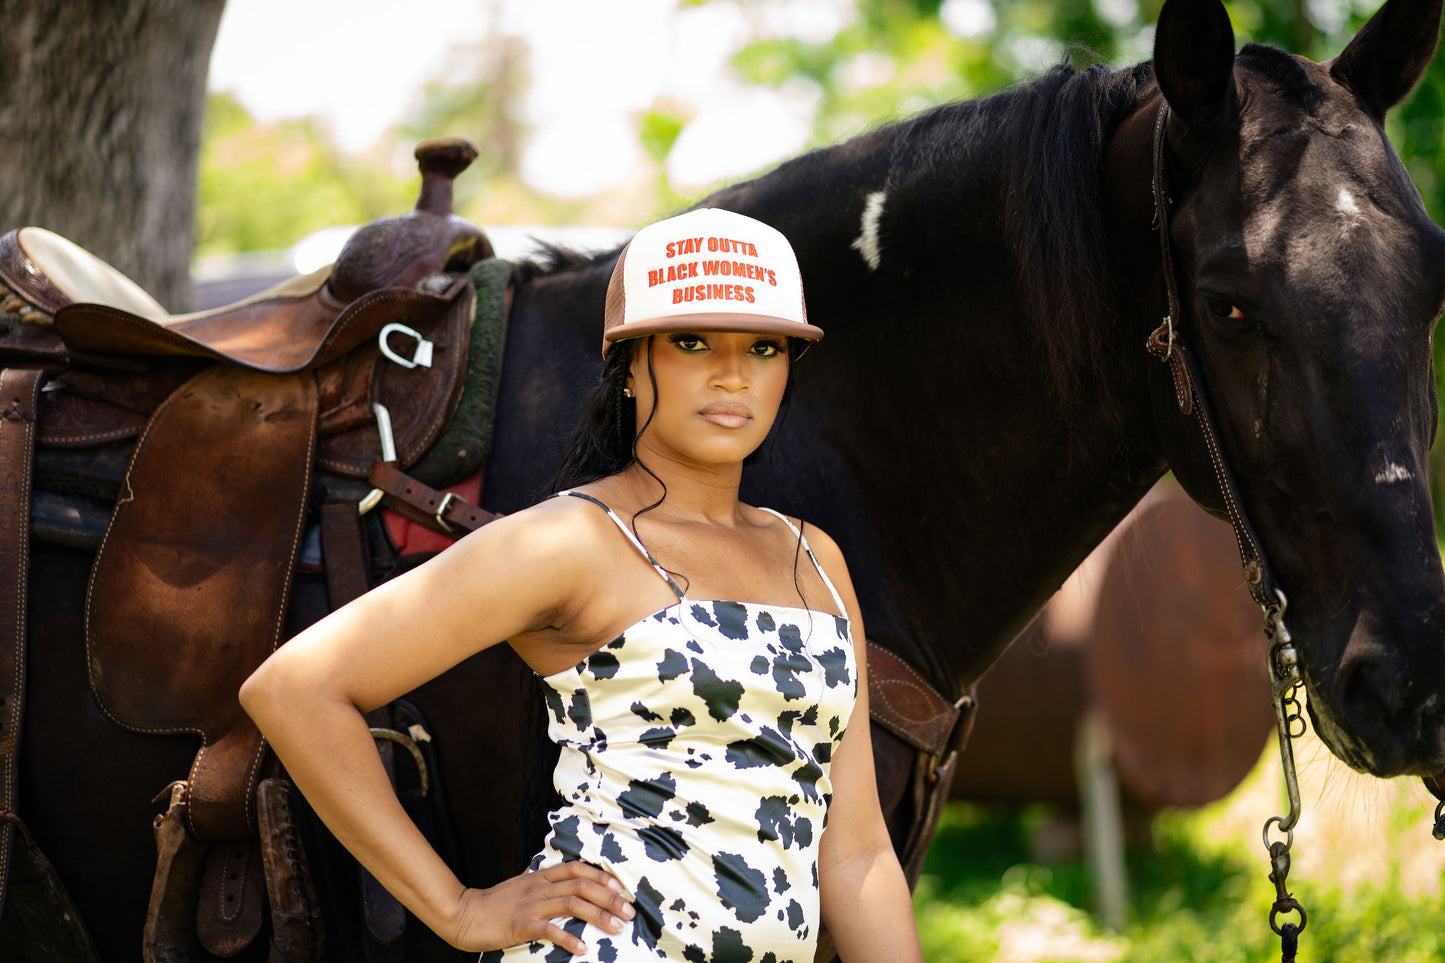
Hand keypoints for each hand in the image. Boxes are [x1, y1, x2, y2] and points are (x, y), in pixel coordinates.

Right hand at [451, 861, 636, 954]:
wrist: (464, 913)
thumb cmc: (494, 902)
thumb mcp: (521, 884)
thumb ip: (541, 880)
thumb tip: (558, 876)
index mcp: (541, 876)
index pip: (578, 869)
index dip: (602, 877)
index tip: (621, 888)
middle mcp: (540, 887)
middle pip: (583, 886)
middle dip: (610, 898)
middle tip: (629, 912)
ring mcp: (532, 905)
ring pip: (573, 904)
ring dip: (599, 916)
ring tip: (617, 928)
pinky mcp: (522, 924)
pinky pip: (550, 930)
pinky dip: (569, 939)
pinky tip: (582, 949)